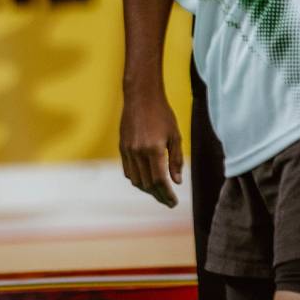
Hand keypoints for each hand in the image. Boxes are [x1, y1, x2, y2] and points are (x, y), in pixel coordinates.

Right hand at [118, 85, 184, 207]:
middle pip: (147, 184)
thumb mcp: (175, 135)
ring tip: (158, 192)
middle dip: (159, 195)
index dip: (167, 195)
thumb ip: (176, 160)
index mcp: (154, 149)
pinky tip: (146, 180)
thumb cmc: (162, 114)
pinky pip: (128, 171)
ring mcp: (128, 150)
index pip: (159, 181)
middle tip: (169, 201)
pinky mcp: (122, 147)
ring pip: (136, 180)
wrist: (141, 96)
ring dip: (147, 190)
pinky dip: (137, 180)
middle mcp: (138, 152)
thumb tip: (177, 182)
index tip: (173, 202)